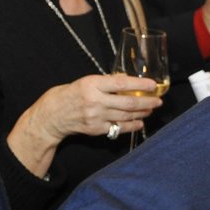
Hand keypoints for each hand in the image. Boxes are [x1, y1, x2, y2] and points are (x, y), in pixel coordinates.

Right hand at [8, 74, 162, 175]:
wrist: (51, 115)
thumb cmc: (70, 94)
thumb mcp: (86, 82)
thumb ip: (107, 82)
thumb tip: (129, 80)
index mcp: (92, 85)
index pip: (121, 83)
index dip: (140, 84)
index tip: (153, 84)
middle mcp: (95, 101)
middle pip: (128, 102)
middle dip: (147, 102)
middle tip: (158, 101)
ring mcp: (95, 117)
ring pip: (126, 116)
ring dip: (142, 113)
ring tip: (151, 109)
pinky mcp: (95, 129)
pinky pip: (118, 128)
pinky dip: (132, 125)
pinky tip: (140, 122)